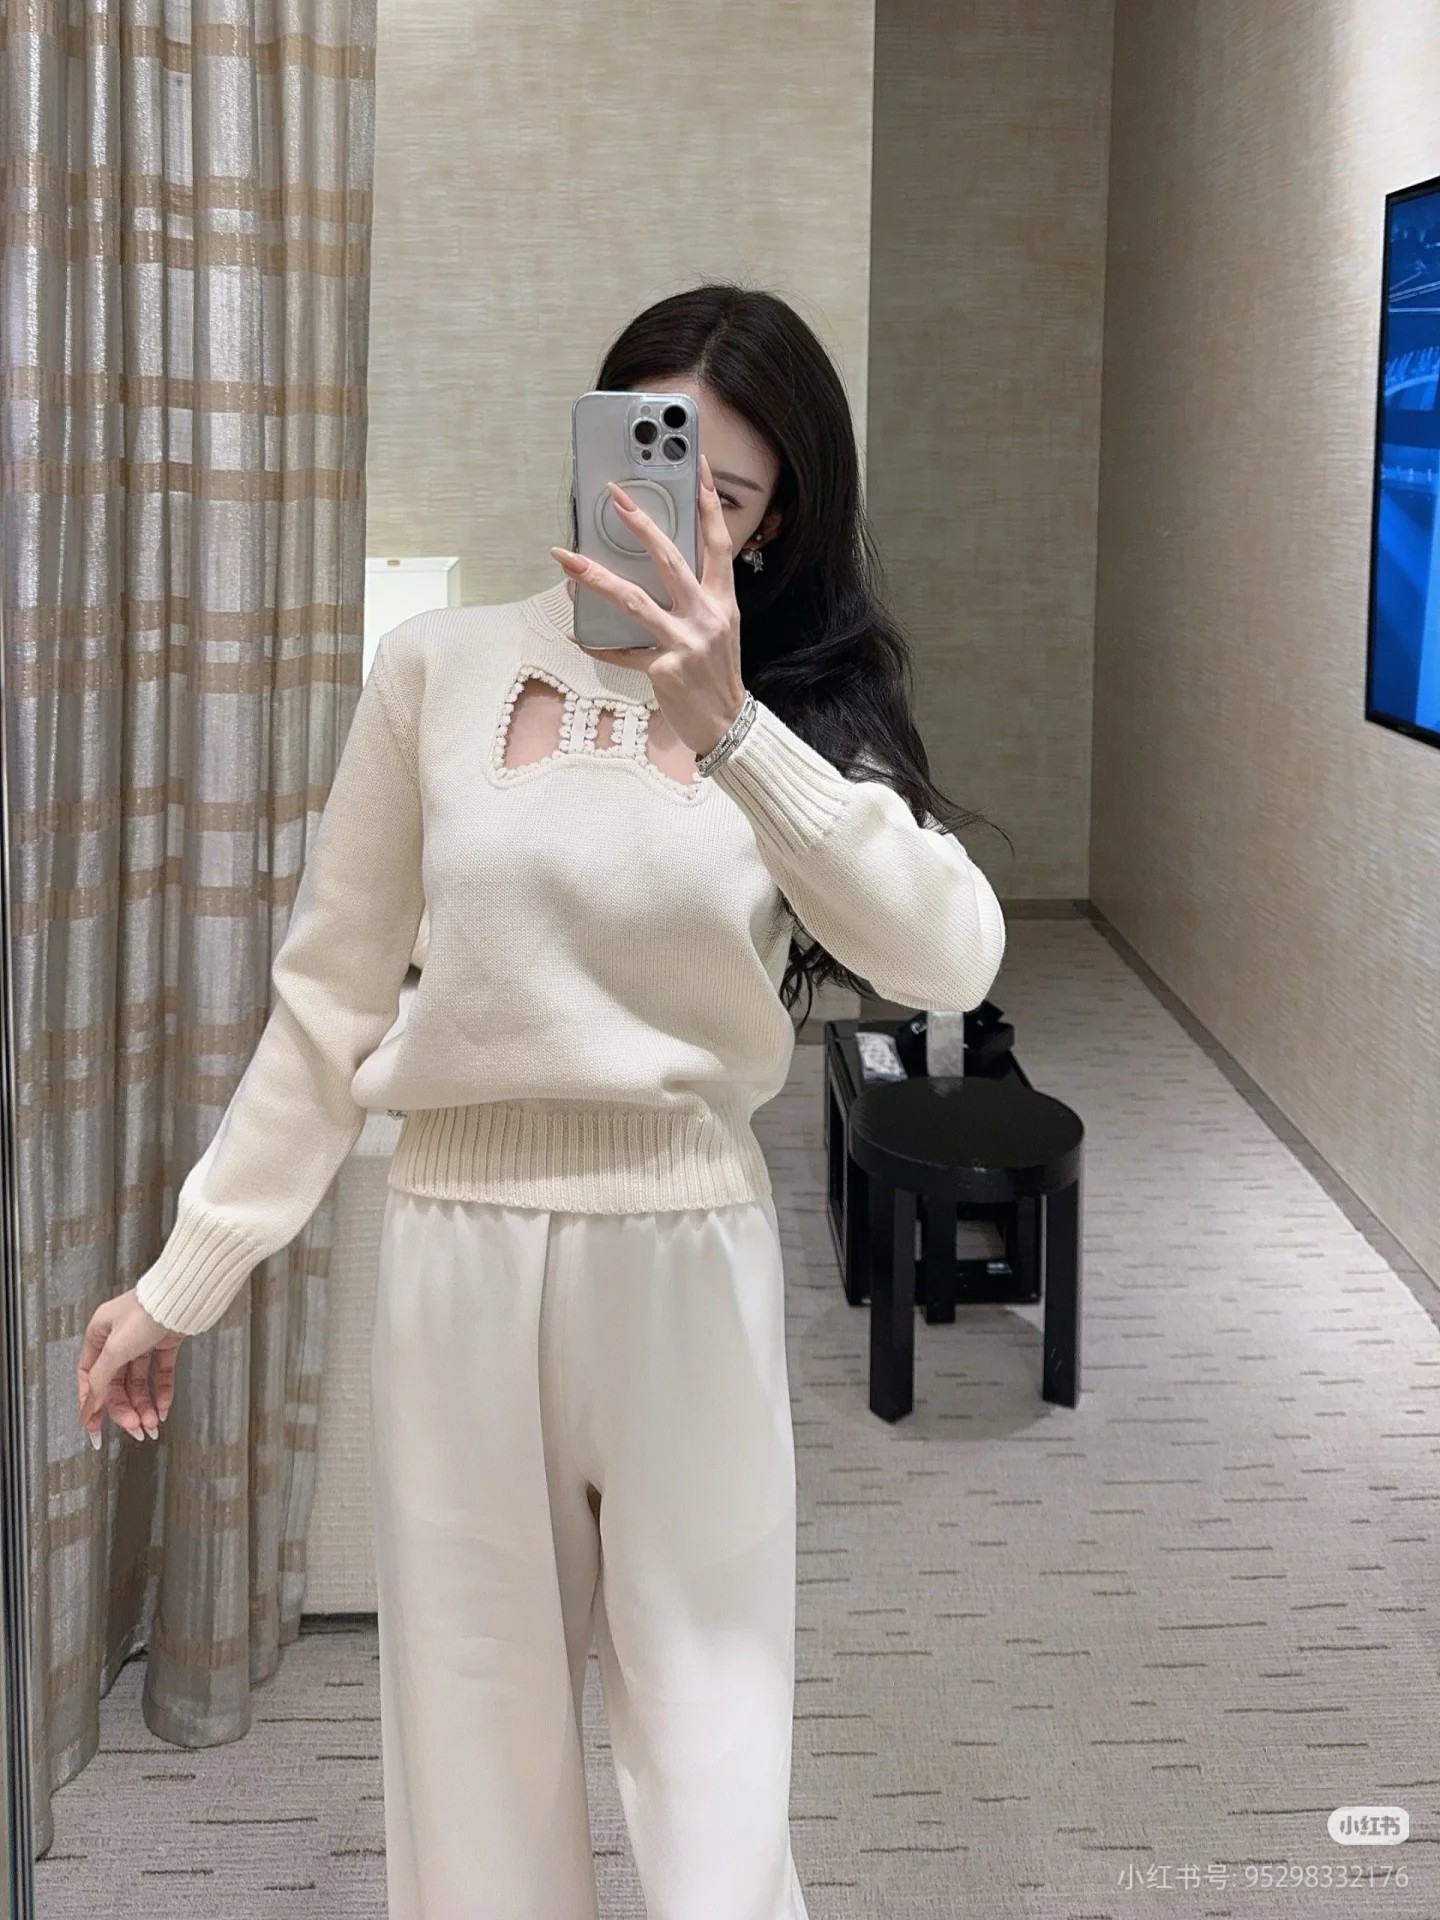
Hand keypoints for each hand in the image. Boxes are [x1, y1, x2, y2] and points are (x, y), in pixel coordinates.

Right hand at [77, 1290, 184, 1446]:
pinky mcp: (164, 1343)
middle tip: (135, 1429)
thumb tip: (90, 1404)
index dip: (91, 1404)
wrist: (182, 1298)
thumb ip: (101, 1379)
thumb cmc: (145, 1311)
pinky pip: (159, 1373)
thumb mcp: (115, 1348)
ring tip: (152, 1424)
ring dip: (144, 1405)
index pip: (90, 1378)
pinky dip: (162, 1392)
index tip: (94, 1428)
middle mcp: (119, 1339)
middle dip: (125, 1409)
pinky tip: (163, 1408)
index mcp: (99, 1335)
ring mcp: (142, 1341)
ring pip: (138, 1382)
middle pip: (116, 1384)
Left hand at [550, 451, 748, 758]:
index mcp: (722, 600)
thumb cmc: (718, 673)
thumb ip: (696, 598)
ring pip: (634, 600)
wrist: (726, 724)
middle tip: (615, 497)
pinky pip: (621, 651)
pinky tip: (578, 634)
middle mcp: (706, 615)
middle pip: (670, 559)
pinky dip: (598, 644)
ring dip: (596, 578)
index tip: (698, 464)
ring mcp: (684, 642)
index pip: (718, 540)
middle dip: (640, 524)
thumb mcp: (719, 627)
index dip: (709, 501)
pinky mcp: (663, 668)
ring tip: (567, 559)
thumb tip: (657, 569)